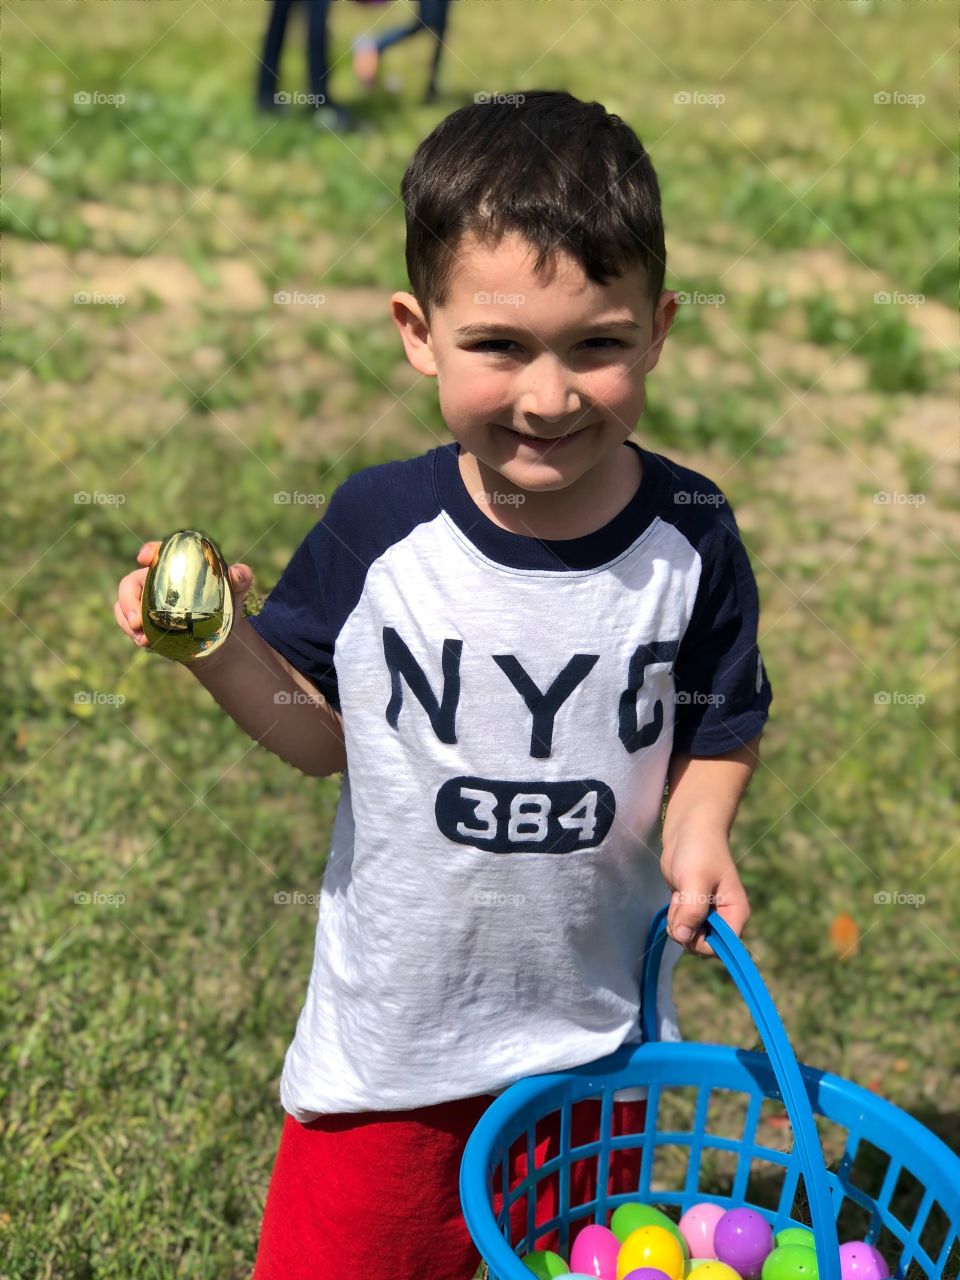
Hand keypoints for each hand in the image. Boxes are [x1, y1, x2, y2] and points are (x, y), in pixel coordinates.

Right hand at [113, 541, 253, 650]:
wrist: (217, 638)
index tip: (144, 558)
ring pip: (123, 606)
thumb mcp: (236, 591)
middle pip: (130, 583)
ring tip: (143, 639)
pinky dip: (132, 634)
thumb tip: (236, 573)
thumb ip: (240, 577)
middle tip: (137, 620)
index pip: (158, 552)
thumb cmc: (226, 606)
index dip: (149, 551)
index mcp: (174, 565)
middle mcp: (154, 580)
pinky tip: (147, 644)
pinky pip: (126, 623)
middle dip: (128, 600)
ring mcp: (144, 601)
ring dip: (128, 622)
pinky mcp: (140, 621)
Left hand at [660, 833, 749, 956]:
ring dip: (678, 920)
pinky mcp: (692, 907)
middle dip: (686, 930)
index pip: (723, 948)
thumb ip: (692, 911)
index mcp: (736, 913)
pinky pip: (681, 925)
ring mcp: (707, 914)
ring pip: (688, 936)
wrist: (689, 828)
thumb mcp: (695, 880)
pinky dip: (674, 914)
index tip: (689, 925)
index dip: (703, 943)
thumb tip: (684, 938)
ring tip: (681, 894)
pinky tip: (677, 894)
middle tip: (682, 903)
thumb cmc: (699, 850)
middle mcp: (724, 917)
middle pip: (703, 945)